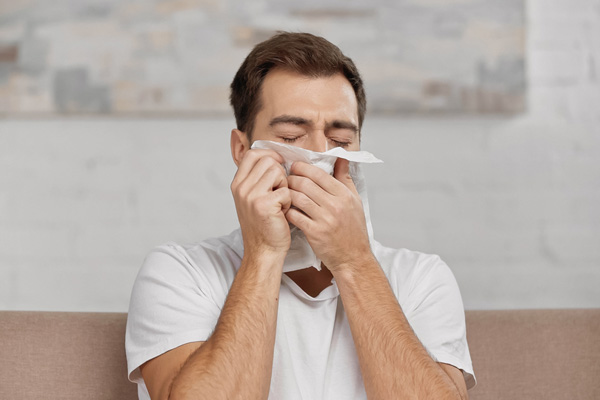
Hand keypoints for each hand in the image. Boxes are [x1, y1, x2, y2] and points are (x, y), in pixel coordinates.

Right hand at [231, 149, 291, 259]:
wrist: (264, 251)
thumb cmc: (264, 225)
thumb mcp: (253, 198)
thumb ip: (258, 178)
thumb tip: (275, 157)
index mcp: (237, 184)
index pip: (252, 154)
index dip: (269, 154)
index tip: (279, 164)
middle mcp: (241, 188)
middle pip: (268, 160)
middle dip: (280, 174)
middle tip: (279, 192)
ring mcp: (250, 196)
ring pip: (277, 172)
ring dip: (285, 186)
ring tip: (280, 202)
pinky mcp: (264, 205)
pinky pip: (286, 190)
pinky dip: (288, 202)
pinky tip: (282, 213)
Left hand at [285, 158, 373, 272]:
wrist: (353, 258)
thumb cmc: (353, 230)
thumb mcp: (355, 201)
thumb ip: (345, 178)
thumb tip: (341, 158)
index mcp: (344, 195)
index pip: (318, 173)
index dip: (302, 168)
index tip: (295, 167)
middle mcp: (335, 205)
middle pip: (305, 183)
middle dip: (291, 179)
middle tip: (285, 179)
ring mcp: (324, 219)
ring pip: (297, 198)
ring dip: (287, 193)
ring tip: (283, 192)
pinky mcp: (314, 232)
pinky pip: (294, 216)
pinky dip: (287, 210)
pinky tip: (285, 209)